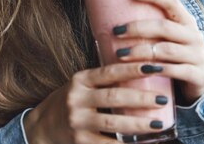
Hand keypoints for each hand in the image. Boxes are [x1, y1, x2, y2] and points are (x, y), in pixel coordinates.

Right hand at [23, 63, 171, 143]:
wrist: (41, 127)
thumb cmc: (70, 102)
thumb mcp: (81, 85)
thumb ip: (103, 79)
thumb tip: (140, 68)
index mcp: (80, 80)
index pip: (110, 72)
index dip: (133, 69)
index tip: (154, 67)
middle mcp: (77, 99)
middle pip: (114, 97)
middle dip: (141, 98)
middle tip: (163, 99)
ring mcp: (77, 122)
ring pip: (113, 122)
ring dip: (139, 123)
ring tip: (159, 123)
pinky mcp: (80, 142)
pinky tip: (142, 143)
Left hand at [114, 0, 203, 104]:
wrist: (203, 82)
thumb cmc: (177, 56)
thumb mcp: (170, 39)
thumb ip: (153, 28)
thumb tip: (112, 15)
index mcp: (186, 21)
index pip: (172, 2)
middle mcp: (194, 36)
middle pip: (164, 27)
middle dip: (138, 28)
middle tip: (116, 31)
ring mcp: (197, 56)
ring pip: (167, 50)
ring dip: (141, 51)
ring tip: (120, 54)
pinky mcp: (198, 76)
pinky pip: (176, 71)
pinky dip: (158, 70)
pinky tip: (142, 71)